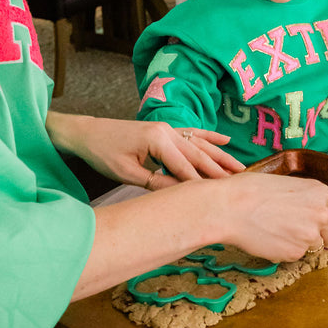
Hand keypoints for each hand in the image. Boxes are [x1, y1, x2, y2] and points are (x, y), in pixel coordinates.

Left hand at [46, 113, 244, 187]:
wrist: (87, 133)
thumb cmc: (103, 152)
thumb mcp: (127, 173)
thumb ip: (155, 182)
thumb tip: (179, 194)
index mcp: (157, 140)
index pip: (185, 167)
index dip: (202, 184)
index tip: (220, 199)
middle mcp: (167, 131)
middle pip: (198, 155)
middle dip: (219, 171)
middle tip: (240, 185)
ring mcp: (168, 128)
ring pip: (199, 144)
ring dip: (220, 157)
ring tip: (240, 168)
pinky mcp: (165, 129)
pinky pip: (192, 133)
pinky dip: (209, 137)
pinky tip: (224, 141)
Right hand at [215, 172, 327, 261]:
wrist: (230, 207)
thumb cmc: (249, 190)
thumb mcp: (283, 183)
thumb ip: (300, 198)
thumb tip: (301, 210)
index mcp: (320, 193)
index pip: (327, 211)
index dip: (312, 216)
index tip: (300, 218)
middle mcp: (322, 214)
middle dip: (315, 235)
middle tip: (295, 233)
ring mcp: (310, 235)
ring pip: (311, 247)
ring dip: (297, 244)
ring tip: (274, 233)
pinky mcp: (295, 253)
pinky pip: (294, 256)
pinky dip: (283, 252)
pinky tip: (267, 239)